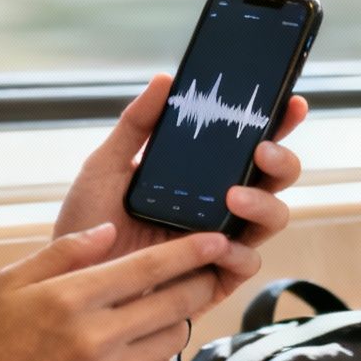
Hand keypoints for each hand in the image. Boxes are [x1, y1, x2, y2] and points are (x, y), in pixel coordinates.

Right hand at [0, 224, 250, 360]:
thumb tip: (109, 229)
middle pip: (175, 302)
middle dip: (199, 282)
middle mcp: (97, 336)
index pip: (149, 267)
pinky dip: (160, 354)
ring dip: (178, 319)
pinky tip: (143, 344)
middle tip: (206, 271)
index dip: (191, 251)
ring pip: (173, 338)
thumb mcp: (12, 283)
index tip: (217, 240)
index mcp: (71, 298)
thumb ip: (63, 252)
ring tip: (165, 309)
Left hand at [54, 73, 308, 317]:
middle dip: (281, 160)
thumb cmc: (90, 222)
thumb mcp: (105, 165)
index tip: (291, 103)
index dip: (278, 124)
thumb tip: (165, 80)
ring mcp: (220, 243)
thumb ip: (135, 124)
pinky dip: (239, 252)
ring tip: (234, 197)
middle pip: (273, 179)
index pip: (247, 145)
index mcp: (200, 175)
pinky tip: (219, 244)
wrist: (69, 277)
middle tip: (261, 150)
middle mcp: (219, 206)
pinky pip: (246, 264)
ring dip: (263, 203)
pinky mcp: (214, 280)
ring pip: (271, 219)